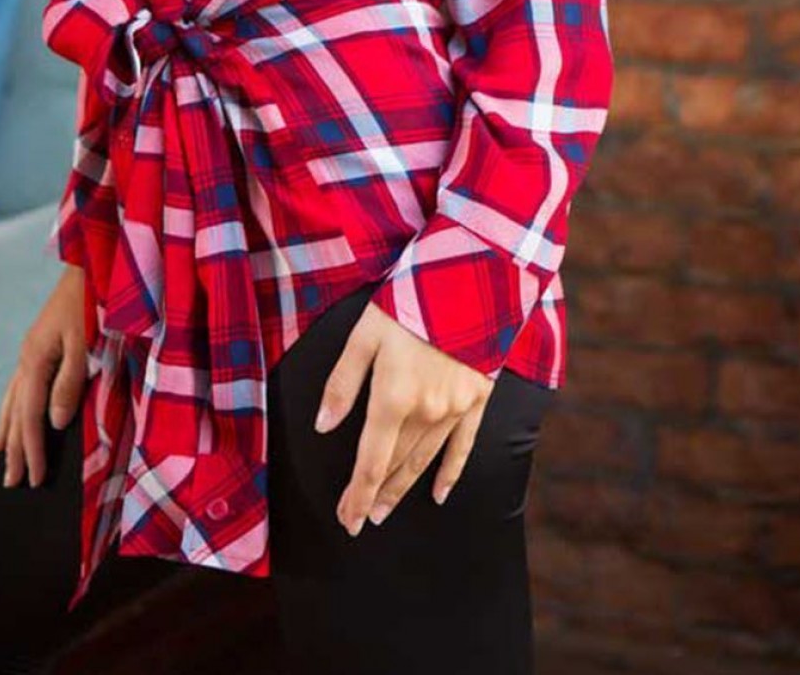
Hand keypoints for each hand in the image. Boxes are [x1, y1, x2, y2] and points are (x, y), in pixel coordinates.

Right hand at [0, 265, 86, 487]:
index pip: (31, 416)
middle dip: (14, 448)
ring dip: (8, 429)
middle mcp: (28, 356)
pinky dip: (14, 405)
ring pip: (13, 398)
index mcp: (36, 359)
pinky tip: (14, 411)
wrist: (93, 261)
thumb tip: (53, 423)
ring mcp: (31, 349)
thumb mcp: (86, 343)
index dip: (32, 450)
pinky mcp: (40, 343)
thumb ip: (70, 383)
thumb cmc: (94, 301)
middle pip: (16, 412)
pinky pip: (20, 384)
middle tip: (10, 483)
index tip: (33, 480)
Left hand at [315, 301, 493, 533]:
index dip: (356, 495)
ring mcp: (454, 409)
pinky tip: (438, 494)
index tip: (346, 519)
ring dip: (402, 489)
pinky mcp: (476, 399)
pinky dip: (450, 473)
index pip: (370, 462)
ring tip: (385, 511)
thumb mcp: (364, 333)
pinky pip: (462, 447)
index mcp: (393, 397)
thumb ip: (343, 382)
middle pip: (395, 466)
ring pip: (424, 461)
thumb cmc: (409, 301)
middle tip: (359, 521)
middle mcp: (425, 412)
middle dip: (373, 495)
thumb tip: (323, 425)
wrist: (470, 279)